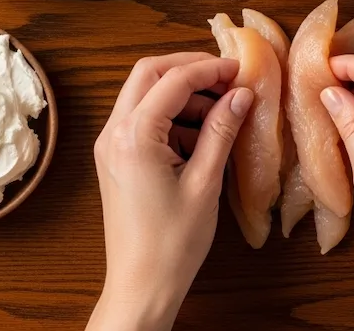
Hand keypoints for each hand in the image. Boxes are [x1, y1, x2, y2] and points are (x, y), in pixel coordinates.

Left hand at [89, 53, 253, 330]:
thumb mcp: (205, 182)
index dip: (209, 69)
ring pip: (144, 94)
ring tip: (222, 110)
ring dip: (181, 93)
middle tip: (227, 79)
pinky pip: (142, 119)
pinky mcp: (116, 158)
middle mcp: (114, 132)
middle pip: (149, 74)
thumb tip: (242, 95)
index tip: (240, 69)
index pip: (173, 79)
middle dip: (189, 69)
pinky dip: (172, 116)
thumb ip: (222, 131)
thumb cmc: (172, 242)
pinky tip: (203, 135)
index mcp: (134, 135)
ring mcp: (110, 144)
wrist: (141, 285)